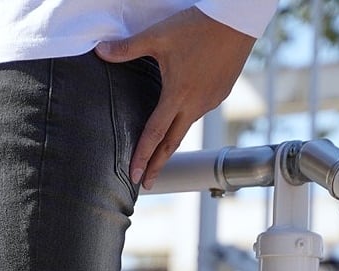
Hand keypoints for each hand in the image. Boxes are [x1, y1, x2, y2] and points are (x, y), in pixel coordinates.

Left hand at [95, 8, 254, 188]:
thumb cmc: (200, 25)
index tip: (135, 177)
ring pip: (187, 126)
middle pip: (172, 144)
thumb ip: (128, 48)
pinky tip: (183, 113)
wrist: (237, 18)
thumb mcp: (159, 35)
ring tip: (161, 151)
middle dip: (158, 166)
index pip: (154, 135)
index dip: (143, 157)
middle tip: (147, 183)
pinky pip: (201, 111)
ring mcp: (210, 102)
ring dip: (172, 140)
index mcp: (177, 96)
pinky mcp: (221, 94)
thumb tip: (101, 51)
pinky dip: (188, 117)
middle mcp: (195, 105)